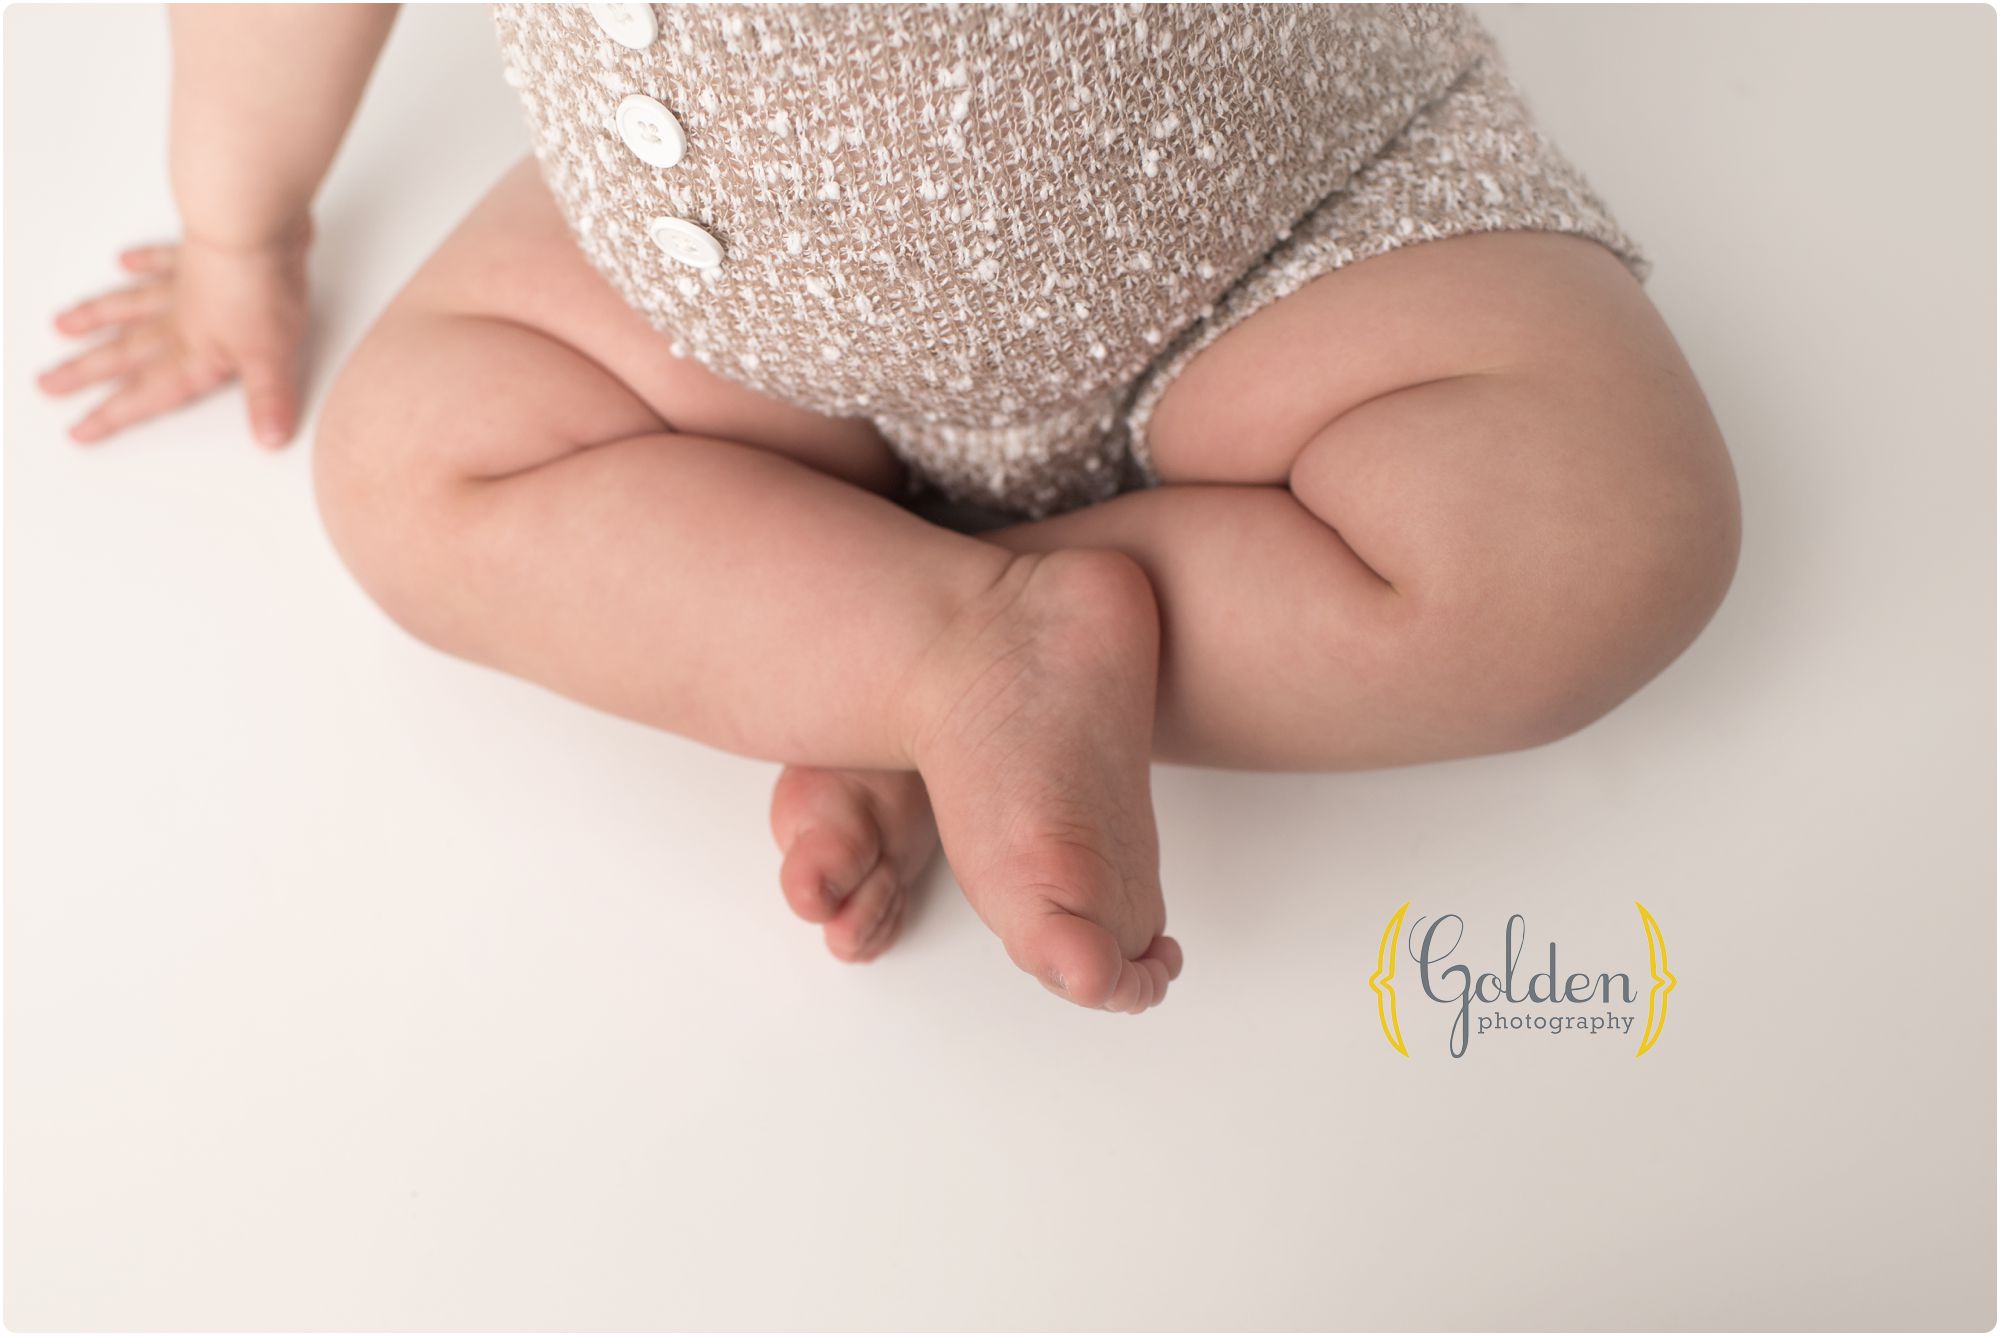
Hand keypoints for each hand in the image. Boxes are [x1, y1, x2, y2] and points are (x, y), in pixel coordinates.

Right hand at [38, 222, 311, 447]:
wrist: (253, 225)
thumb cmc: (261, 289)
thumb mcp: (273, 357)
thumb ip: (269, 399)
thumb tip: (269, 440)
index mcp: (195, 353)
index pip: (150, 393)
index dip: (115, 415)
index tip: (78, 431)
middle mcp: (178, 322)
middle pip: (124, 353)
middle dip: (85, 373)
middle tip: (46, 383)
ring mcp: (182, 285)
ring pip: (129, 306)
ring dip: (96, 318)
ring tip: (61, 327)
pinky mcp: (197, 253)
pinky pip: (162, 260)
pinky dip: (142, 260)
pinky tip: (121, 260)